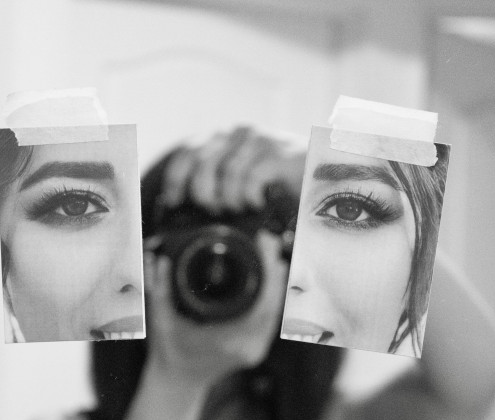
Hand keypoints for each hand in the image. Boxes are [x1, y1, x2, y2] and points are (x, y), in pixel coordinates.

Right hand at [144, 231, 287, 389]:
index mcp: (229, 342)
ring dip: (275, 280)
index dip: (267, 272)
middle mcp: (248, 347)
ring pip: (276, 310)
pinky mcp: (256, 346)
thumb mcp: (160, 320)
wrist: (176, 384)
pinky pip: (270, 317)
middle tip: (268, 242)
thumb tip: (157, 260)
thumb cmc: (168, 355)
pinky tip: (269, 275)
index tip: (264, 246)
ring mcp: (255, 348)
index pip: (261, 304)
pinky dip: (270, 294)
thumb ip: (158, 290)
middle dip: (273, 270)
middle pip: (274, 304)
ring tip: (270, 252)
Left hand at [161, 125, 306, 212]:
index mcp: (225, 137)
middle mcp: (238, 134)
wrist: (321, 169)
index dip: (175, 179)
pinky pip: (252, 177)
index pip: (188, 152)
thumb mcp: (242, 178)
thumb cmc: (278, 179)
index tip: (172, 201)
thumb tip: (188, 203)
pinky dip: (249, 196)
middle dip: (203, 193)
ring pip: (228, 173)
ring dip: (230, 198)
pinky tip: (255, 203)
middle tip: (215, 209)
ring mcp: (259, 141)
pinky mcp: (278, 154)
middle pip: (202, 163)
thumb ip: (218, 182)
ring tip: (239, 208)